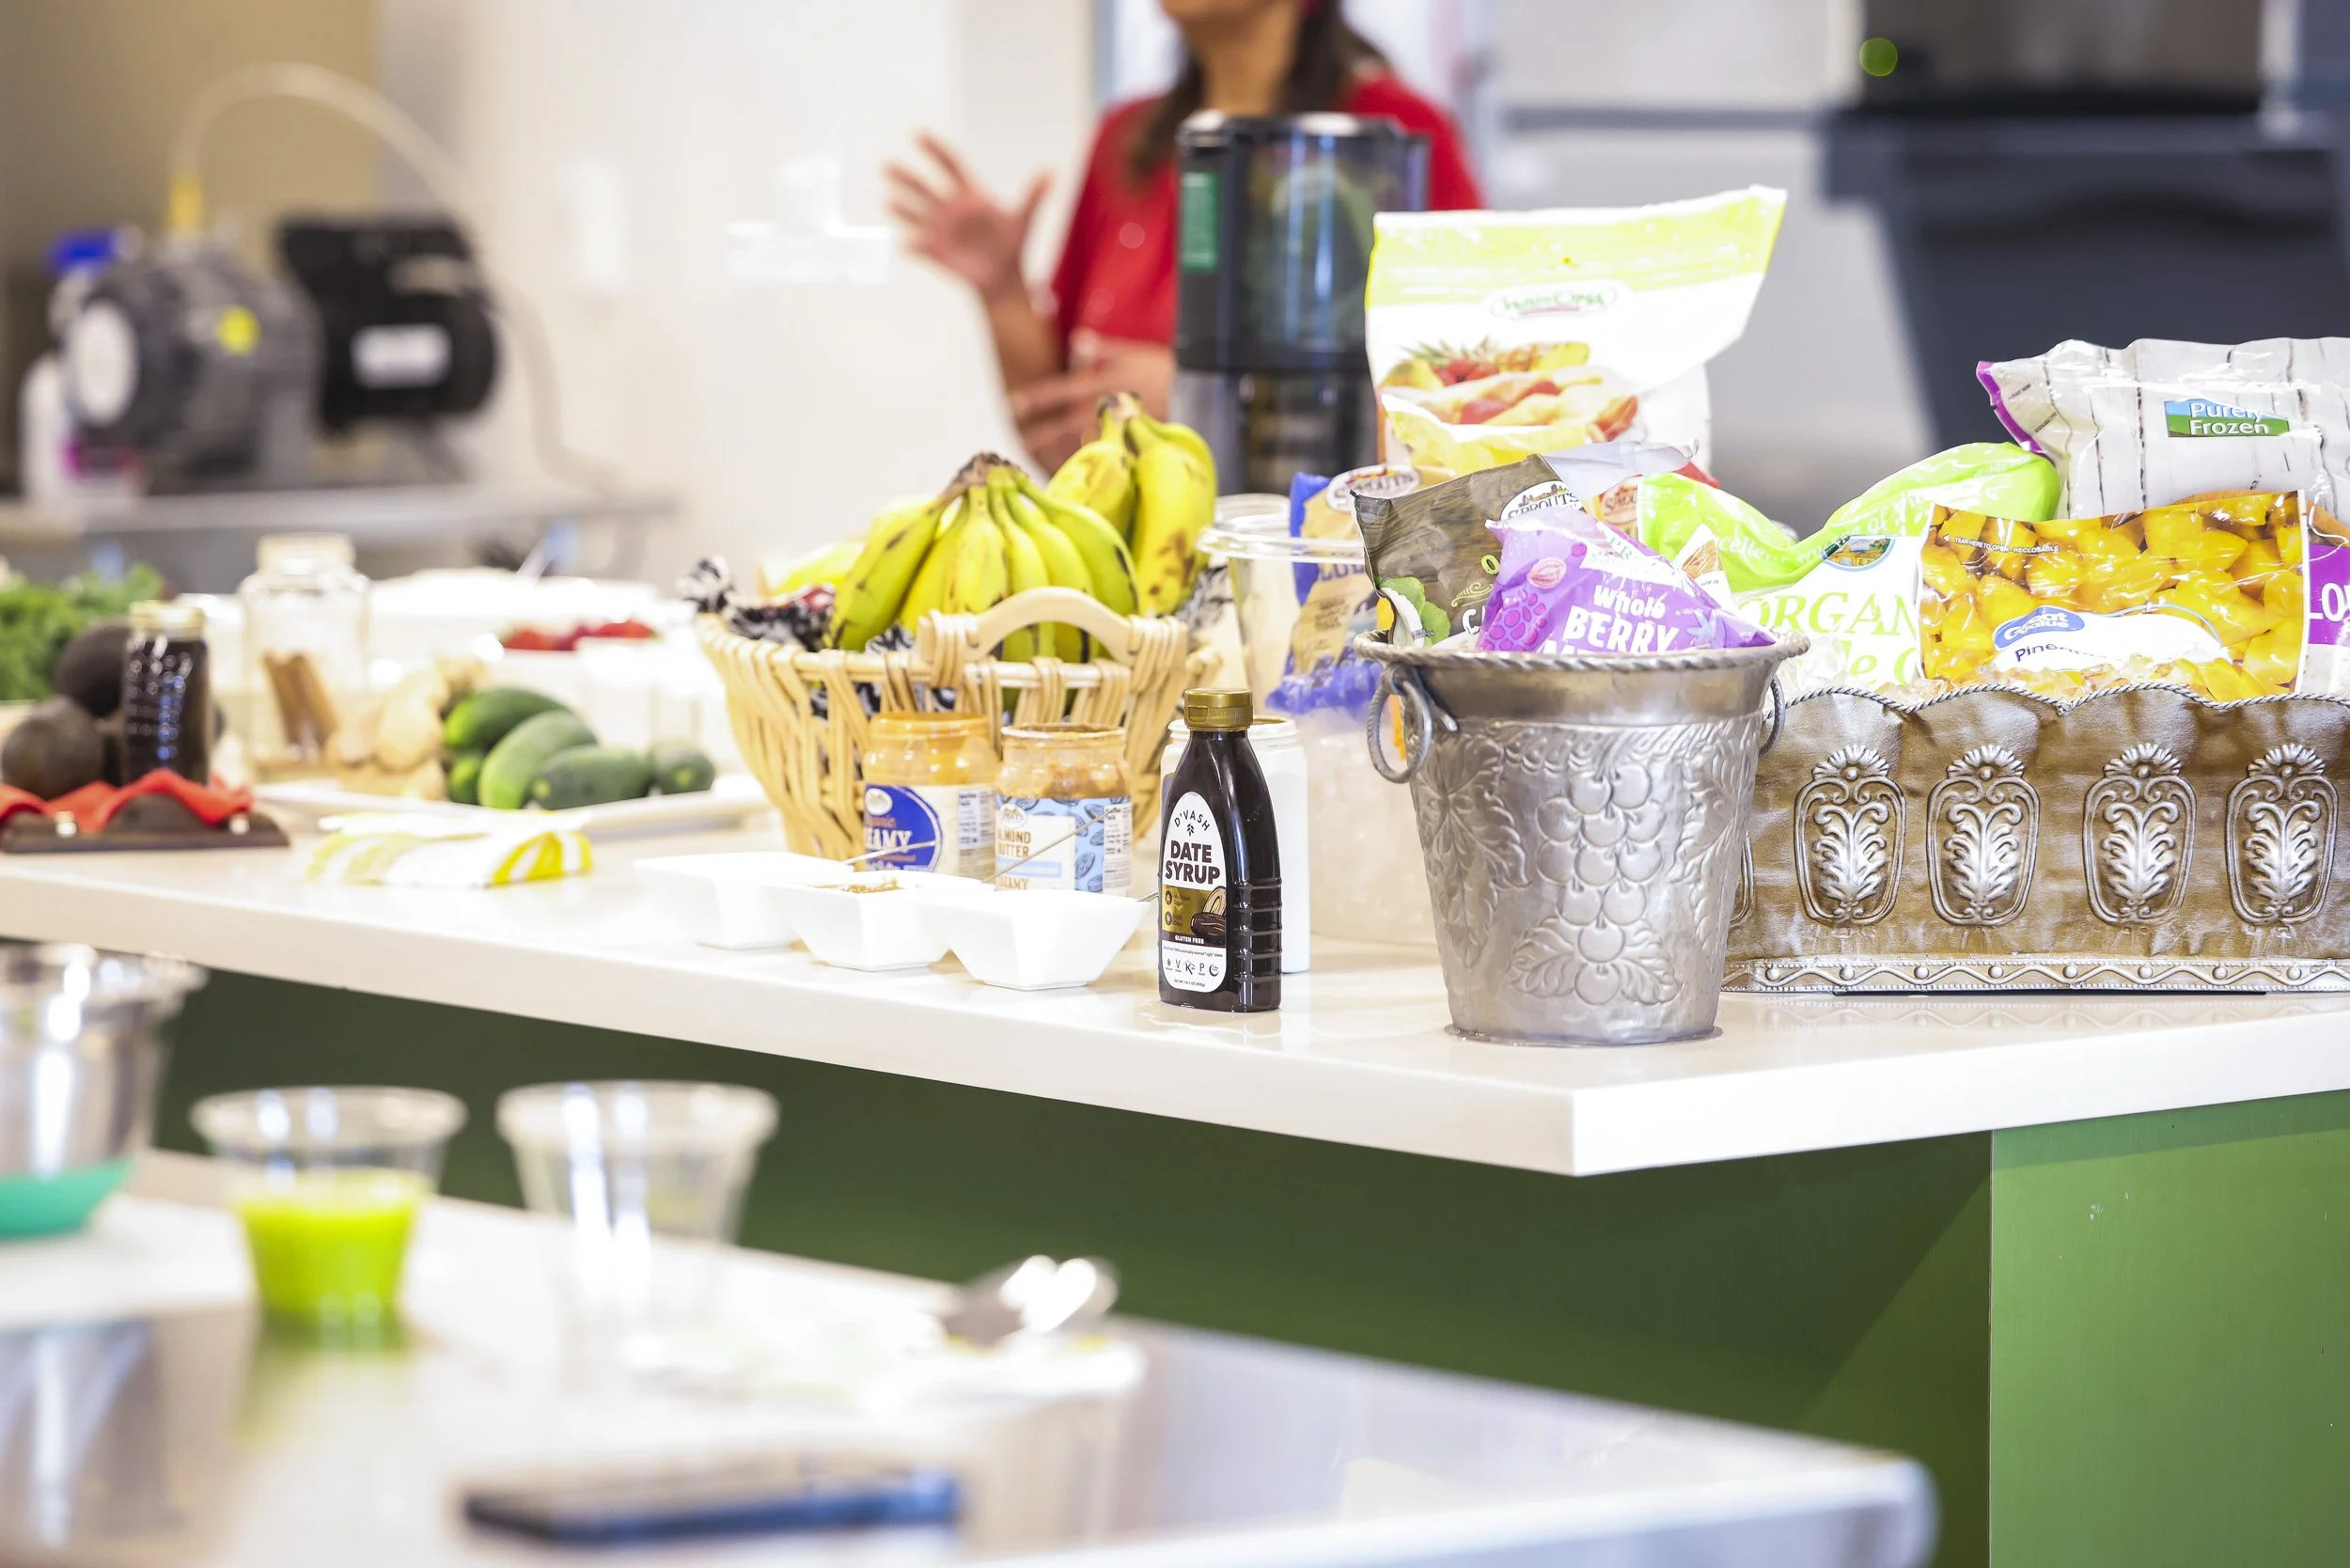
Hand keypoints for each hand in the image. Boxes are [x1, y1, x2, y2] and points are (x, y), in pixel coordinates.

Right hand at [885, 133, 1046, 303]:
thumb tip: (1051, 172)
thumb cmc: (1013, 244)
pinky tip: (905, 245)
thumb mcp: (1024, 220)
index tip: (918, 135)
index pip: (949, 165)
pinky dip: (910, 245)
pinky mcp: (934, 250)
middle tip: (887, 166)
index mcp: (969, 194)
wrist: (1002, 278)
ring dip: (901, 208)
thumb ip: (1034, 197)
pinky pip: (916, 245)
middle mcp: (949, 207)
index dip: (934, 150)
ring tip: (891, 202)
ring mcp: (938, 228)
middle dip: (905, 177)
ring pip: (913, 213)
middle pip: (923, 187)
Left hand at [1010, 333, 1173, 470]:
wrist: (1195, 394)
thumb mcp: (1131, 353)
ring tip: (1038, 460)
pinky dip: (1086, 466)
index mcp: (1098, 385)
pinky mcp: (1126, 446)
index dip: (1035, 398)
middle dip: (1038, 435)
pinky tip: (1073, 473)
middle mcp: (1102, 410)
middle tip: (1019, 442)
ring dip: (1056, 452)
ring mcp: (1113, 431)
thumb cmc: (1161, 370)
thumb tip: (1077, 339)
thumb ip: (1101, 348)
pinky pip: (1101, 459)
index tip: (1014, 405)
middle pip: (1061, 426)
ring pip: (1077, 446)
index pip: (1059, 391)